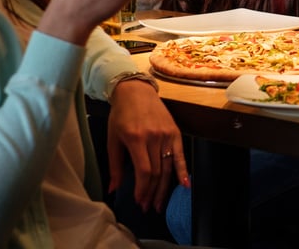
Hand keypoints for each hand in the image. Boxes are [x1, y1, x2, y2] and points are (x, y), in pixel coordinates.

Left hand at [106, 80, 187, 211]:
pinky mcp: (175, 132)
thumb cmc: (120, 115)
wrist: (136, 91)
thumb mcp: (112, 139)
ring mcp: (167, 134)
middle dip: (152, 193)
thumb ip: (114, 166)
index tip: (138, 201)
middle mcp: (154, 137)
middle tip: (147, 207)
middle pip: (157, 172)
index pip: (144, 170)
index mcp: (136, 139)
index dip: (142, 189)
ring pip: (167, 167)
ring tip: (158, 203)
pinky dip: (183, 170)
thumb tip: (113, 189)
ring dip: (164, 188)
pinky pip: (180, 155)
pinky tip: (185, 185)